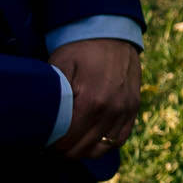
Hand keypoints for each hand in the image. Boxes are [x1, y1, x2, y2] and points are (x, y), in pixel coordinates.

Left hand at [53, 38, 140, 157]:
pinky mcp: (134, 106)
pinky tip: (95, 138)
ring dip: (87, 150)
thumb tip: (47, 121)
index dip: (55, 144)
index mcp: (92, 100)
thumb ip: (56, 97)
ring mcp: (126, 108)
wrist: (112, 32)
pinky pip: (121, 137)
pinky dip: (107, 143)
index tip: (49, 139)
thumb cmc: (81, 49)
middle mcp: (113, 108)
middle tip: (58, 142)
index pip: (69, 140)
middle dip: (68, 149)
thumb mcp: (60, 67)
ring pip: (104, 147)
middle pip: (85, 147)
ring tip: (75, 143)